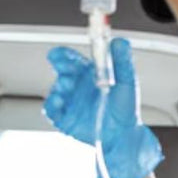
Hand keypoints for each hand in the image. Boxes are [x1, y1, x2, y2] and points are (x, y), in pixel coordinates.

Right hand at [44, 38, 162, 177]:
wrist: (123, 135)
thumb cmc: (125, 109)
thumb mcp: (127, 81)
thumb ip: (122, 61)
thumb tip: (120, 42)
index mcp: (89, 74)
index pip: (72, 59)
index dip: (63, 55)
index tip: (59, 53)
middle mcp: (77, 86)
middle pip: (61, 71)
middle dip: (60, 68)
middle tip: (64, 68)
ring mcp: (70, 102)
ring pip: (55, 89)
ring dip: (58, 86)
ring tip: (66, 86)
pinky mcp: (64, 118)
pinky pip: (51, 109)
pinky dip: (51, 104)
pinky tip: (59, 100)